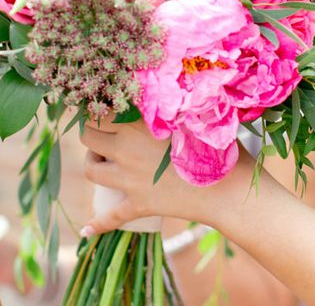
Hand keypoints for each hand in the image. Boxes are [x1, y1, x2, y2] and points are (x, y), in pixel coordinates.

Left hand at [79, 118, 250, 235]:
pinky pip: (110, 216)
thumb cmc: (218, 144)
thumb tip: (173, 83)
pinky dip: (96, 223)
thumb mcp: (194, 116)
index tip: (103, 105)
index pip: (101, 109)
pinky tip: (86, 230)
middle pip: (89, 136)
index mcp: (139, 122)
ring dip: (92, 164)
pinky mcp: (138, 204)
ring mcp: (129, 179)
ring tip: (102, 161)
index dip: (98, 106)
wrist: (227, 188)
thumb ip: (176, 103)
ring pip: (91, 170)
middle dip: (91, 132)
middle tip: (103, 131)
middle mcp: (127, 148)